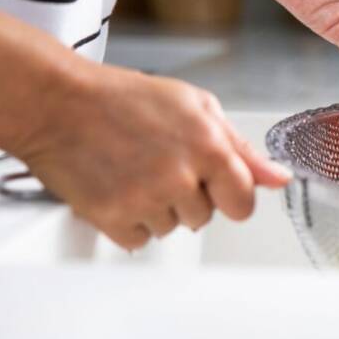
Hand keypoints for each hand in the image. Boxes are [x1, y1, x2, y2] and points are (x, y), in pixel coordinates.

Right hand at [17, 64, 289, 249]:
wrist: (60, 103)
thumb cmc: (127, 98)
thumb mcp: (197, 107)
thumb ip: (242, 148)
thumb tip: (278, 178)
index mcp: (208, 146)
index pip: (244, 204)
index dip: (230, 195)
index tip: (216, 186)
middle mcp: (179, 176)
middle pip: (205, 218)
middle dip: (190, 197)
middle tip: (163, 164)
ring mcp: (144, 199)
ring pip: (171, 229)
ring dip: (159, 209)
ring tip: (137, 172)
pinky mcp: (111, 217)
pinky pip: (139, 240)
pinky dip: (130, 222)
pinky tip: (120, 189)